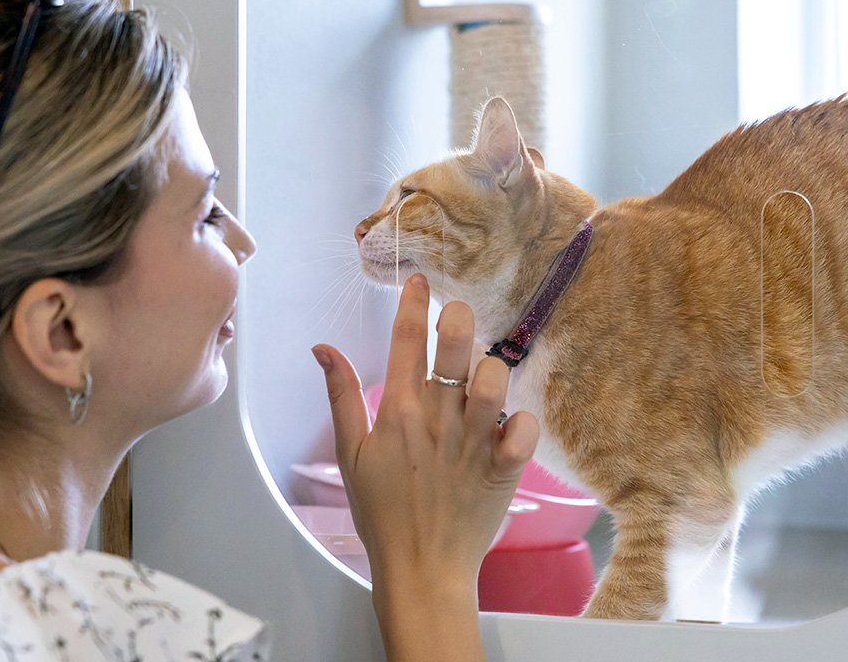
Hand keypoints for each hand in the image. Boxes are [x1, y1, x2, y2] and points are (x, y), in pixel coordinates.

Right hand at [312, 274, 538, 656]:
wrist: (420, 569)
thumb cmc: (382, 513)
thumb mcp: (349, 454)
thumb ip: (341, 396)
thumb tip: (323, 348)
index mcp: (398, 411)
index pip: (407, 339)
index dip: (414, 301)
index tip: (421, 279)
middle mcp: (437, 418)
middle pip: (456, 344)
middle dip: (459, 318)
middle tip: (457, 319)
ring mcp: (473, 441)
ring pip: (495, 376)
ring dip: (491, 369)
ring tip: (483, 381)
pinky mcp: (503, 466)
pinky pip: (524, 425)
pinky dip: (521, 420)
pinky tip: (507, 426)